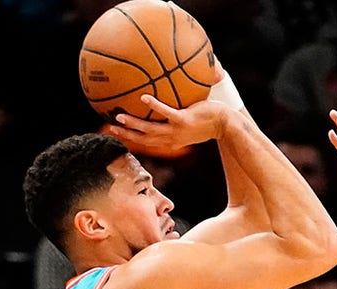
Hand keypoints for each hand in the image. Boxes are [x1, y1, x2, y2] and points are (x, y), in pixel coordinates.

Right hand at [109, 92, 239, 149]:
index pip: (148, 143)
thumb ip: (177, 117)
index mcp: (172, 141)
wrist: (226, 124)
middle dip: (127, 135)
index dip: (133, 140)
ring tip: (119, 115)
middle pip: (144, 139)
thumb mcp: (191, 124)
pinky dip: (155, 105)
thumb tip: (166, 106)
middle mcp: (172, 139)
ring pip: (151, 129)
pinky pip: (166, 112)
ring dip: (134, 123)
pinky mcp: (185, 120)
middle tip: (111, 128)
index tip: (119, 134)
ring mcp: (178, 130)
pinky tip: (144, 97)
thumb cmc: (209, 122)